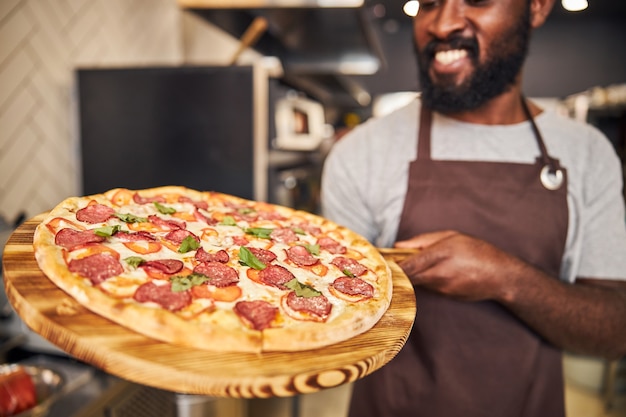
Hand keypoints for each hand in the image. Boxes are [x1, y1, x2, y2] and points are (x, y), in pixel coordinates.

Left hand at [395, 231, 524, 301]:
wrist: (501, 276)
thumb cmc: (477, 251)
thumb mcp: (451, 236)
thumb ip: (422, 241)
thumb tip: (398, 246)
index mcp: (440, 254)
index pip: (408, 265)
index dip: (391, 266)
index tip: (379, 263)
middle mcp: (439, 274)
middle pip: (407, 277)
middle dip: (396, 273)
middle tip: (384, 267)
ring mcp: (442, 288)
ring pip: (416, 282)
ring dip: (410, 276)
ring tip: (408, 266)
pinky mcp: (446, 296)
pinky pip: (428, 287)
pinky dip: (424, 281)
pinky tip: (432, 273)